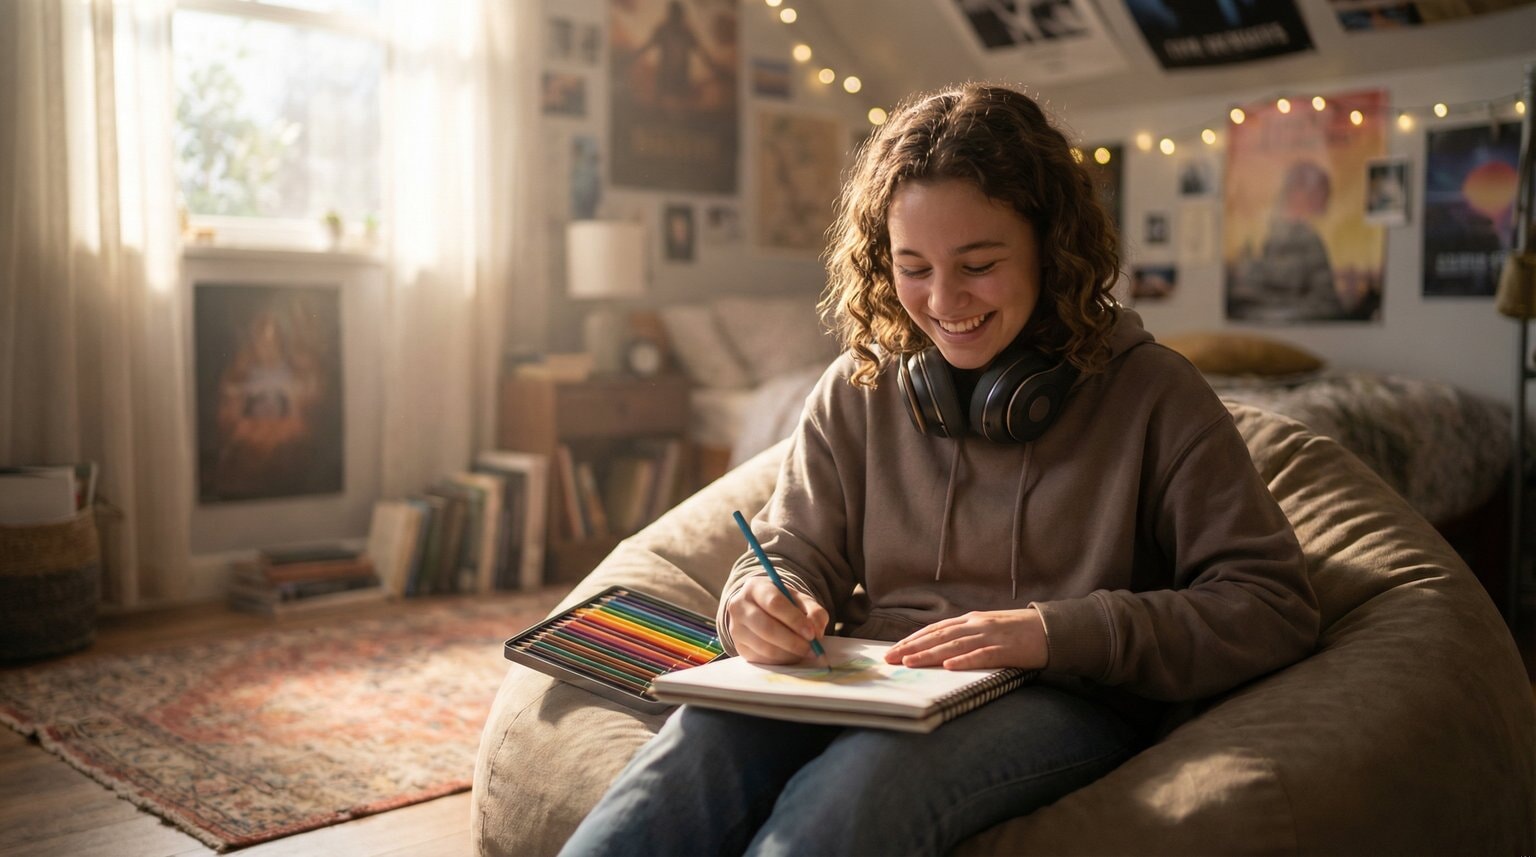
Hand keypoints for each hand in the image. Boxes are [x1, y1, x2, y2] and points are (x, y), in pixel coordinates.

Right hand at [725, 575, 828, 664]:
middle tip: (811, 649)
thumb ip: (814, 612)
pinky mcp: (739, 647)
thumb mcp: (801, 600)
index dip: (794, 620)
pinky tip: (791, 655)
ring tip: (804, 652)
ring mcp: (736, 628)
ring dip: (789, 653)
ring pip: (764, 647)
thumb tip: (816, 633)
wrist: (761, 610)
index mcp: (755, 587)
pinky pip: (761, 659)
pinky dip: (781, 660)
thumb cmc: (784, 604)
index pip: (774, 603)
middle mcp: (739, 606)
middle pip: (766, 627)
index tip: (811, 633)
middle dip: (792, 642)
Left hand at [884, 608, 1048, 670]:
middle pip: (938, 636)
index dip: (913, 639)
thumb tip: (940, 649)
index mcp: (971, 620)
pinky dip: (965, 661)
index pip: (935, 629)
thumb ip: (966, 635)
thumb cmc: (1018, 632)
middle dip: (912, 647)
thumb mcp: (988, 628)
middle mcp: (977, 625)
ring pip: (955, 646)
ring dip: (930, 655)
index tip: (893, 650)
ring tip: (910, 663)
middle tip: (890, 659)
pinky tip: (949, 667)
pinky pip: (983, 656)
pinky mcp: (1006, 649)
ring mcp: (991, 636)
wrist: (1052, 629)